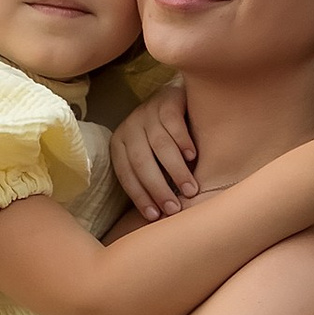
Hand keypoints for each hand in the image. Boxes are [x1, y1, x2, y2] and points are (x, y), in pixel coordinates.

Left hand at [110, 82, 198, 220]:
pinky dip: (183, 142)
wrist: (178, 98)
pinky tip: (193, 157)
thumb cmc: (165, 138)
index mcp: (120, 143)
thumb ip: (152, 177)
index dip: (139, 196)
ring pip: (159, 145)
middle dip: (157, 188)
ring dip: (175, 170)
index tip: (154, 216)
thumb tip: (159, 216)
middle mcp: (130, 126)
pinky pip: (173, 124)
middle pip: (141, 162)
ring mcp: (147, 112)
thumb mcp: (152, 157)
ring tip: (190, 190)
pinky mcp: (166, 100)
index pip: (125, 174)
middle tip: (174, 208)